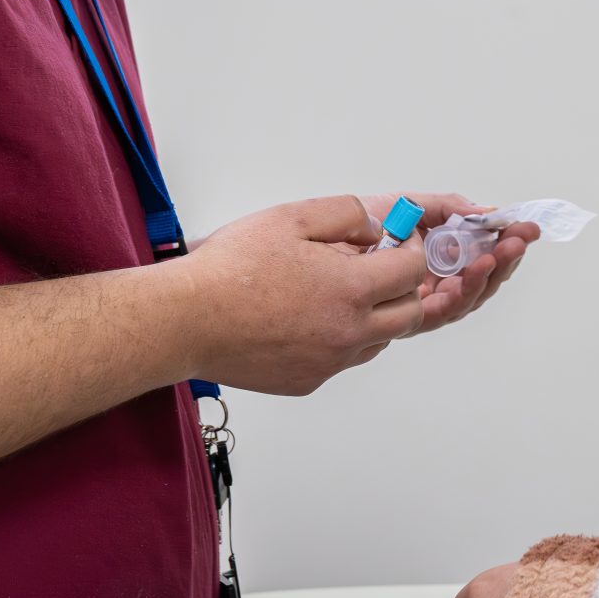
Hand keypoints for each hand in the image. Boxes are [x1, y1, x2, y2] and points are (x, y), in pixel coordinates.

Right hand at [170, 196, 433, 394]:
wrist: (187, 320)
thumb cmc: (231, 270)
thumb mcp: (292, 218)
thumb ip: (345, 215)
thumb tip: (374, 228)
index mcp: (350, 290)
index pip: (411, 272)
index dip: (410, 251)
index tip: (398, 242)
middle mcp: (348, 332)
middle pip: (409, 315)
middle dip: (405, 288)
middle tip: (381, 269)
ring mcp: (329, 362)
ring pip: (379, 341)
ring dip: (377, 316)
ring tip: (341, 292)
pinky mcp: (308, 381)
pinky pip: (344, 360)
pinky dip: (343, 339)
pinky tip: (313, 318)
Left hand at [358, 192, 539, 334]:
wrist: (314, 248)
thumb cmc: (356, 229)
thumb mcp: (407, 207)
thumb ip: (444, 208)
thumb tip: (484, 210)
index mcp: (434, 258)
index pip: (479, 253)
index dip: (504, 241)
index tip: (525, 226)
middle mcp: (431, 284)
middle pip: (480, 279)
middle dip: (505, 257)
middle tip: (522, 237)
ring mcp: (422, 303)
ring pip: (468, 297)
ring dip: (491, 274)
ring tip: (503, 251)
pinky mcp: (409, 319)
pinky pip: (445, 310)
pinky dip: (466, 289)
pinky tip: (477, 268)